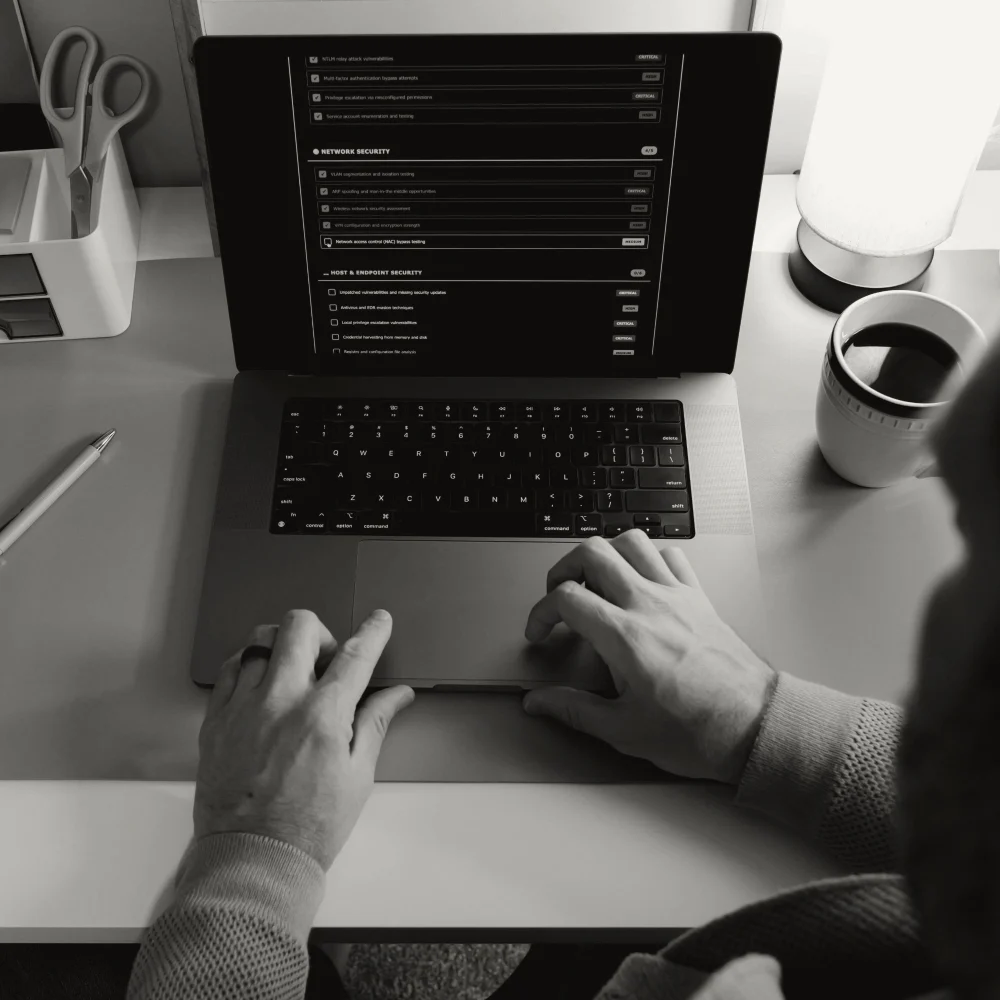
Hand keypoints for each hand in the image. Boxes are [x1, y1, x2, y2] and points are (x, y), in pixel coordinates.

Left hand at [194, 608, 412, 870]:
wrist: (252, 859)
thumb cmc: (307, 828)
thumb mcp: (358, 777)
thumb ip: (375, 724)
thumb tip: (396, 695)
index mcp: (322, 716)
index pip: (355, 654)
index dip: (373, 631)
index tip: (379, 622)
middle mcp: (280, 702)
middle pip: (300, 627)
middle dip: (323, 631)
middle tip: (329, 657)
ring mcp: (243, 708)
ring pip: (260, 639)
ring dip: (284, 645)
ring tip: (293, 671)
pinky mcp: (216, 720)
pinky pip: (230, 668)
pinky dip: (250, 663)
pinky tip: (262, 683)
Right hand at [522, 531, 776, 783]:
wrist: (756, 727)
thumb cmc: (698, 731)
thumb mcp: (624, 731)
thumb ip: (573, 710)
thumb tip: (539, 703)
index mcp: (625, 637)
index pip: (566, 598)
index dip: (540, 612)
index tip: (540, 633)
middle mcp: (649, 606)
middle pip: (593, 553)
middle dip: (563, 568)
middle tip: (559, 594)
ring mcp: (677, 597)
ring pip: (632, 542)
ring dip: (605, 553)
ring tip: (595, 579)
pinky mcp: (698, 598)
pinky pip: (669, 555)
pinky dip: (647, 558)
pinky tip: (641, 581)